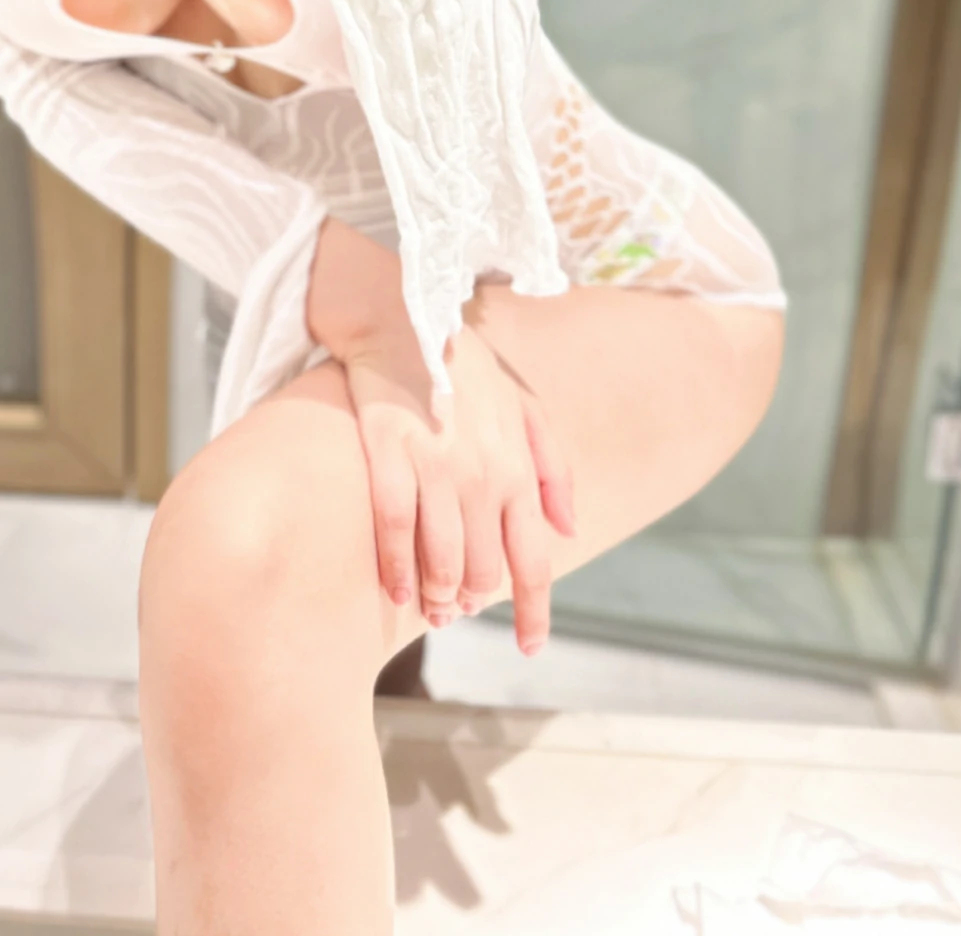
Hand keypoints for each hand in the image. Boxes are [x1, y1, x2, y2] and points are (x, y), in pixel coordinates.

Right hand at [342, 318, 576, 648]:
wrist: (405, 314)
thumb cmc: (465, 366)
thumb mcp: (524, 407)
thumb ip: (553, 469)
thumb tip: (570, 531)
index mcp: (517, 469)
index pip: (531, 560)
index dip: (533, 611)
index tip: (530, 646)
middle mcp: (482, 475)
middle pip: (479, 569)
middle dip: (468, 600)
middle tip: (454, 611)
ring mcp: (435, 467)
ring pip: (438, 559)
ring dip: (434, 594)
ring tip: (427, 606)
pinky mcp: (390, 454)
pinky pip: (395, 530)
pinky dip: (396, 568)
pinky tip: (394, 588)